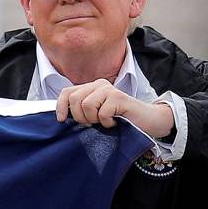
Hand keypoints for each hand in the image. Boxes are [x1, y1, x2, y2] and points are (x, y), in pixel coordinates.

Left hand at [56, 78, 174, 137]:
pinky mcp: (119, 97)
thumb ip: (82, 111)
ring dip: (94, 119)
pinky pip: (102, 113)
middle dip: (80, 117)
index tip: (61, 120)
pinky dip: (107, 123)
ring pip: (86, 105)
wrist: (147, 121)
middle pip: (74, 99)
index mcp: (91, 87)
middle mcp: (99, 85)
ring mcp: (109, 90)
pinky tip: (115, 122)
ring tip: (105, 122)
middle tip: (93, 123)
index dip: (60, 106)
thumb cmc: (120, 119)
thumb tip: (62, 117)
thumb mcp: (96, 115)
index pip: (67, 92)